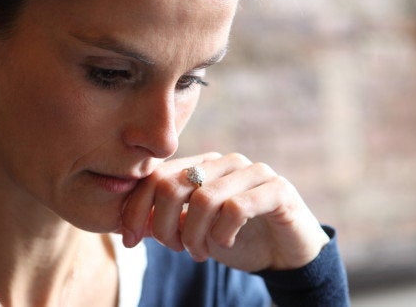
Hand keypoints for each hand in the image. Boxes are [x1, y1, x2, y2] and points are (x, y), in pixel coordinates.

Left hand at [121, 153, 329, 271]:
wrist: (285, 252)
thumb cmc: (236, 237)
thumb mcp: (194, 231)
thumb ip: (166, 220)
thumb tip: (129, 222)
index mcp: (202, 165)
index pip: (155, 176)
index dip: (136, 209)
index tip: (129, 240)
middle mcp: (225, 162)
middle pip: (173, 185)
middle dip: (164, 225)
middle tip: (174, 249)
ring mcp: (252, 172)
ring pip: (203, 199)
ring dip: (195, 236)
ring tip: (200, 253)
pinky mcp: (277, 189)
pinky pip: (236, 208)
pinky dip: (222, 234)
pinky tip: (226, 244)